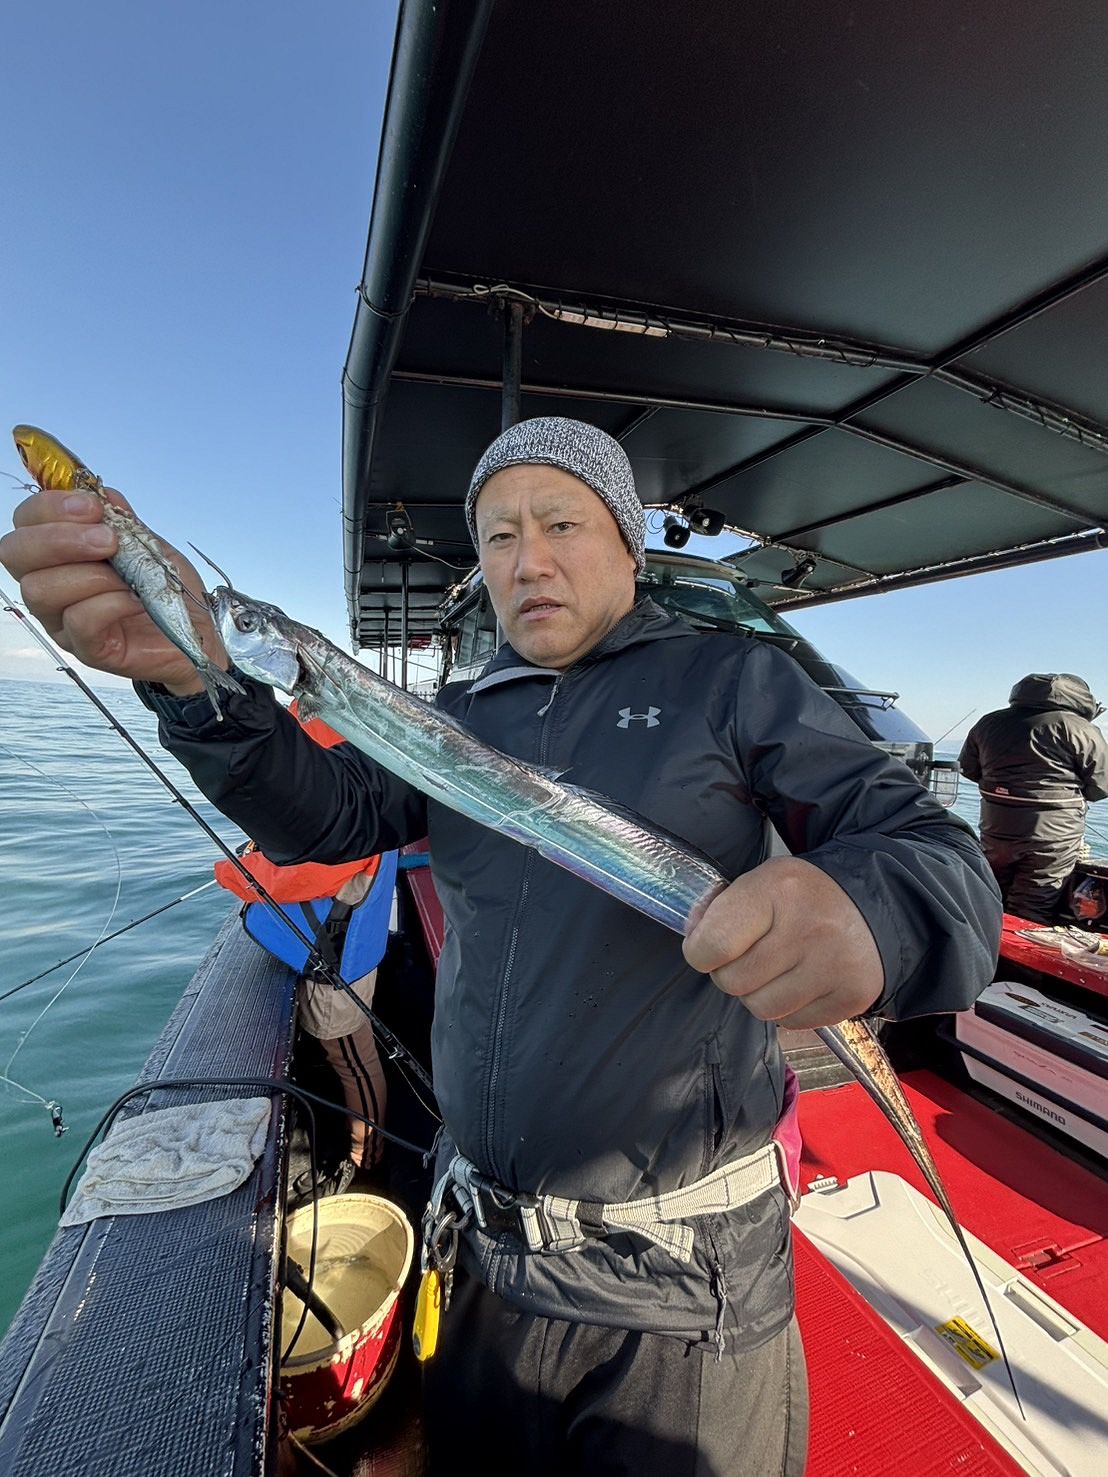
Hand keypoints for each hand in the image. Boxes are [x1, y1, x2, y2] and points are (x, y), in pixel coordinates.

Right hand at [0, 486, 227, 693]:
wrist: (201, 633)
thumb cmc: (169, 591)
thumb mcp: (149, 544)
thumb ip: (121, 520)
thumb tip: (98, 492)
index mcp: (60, 555)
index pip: (25, 522)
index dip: (49, 508)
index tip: (92, 507)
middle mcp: (52, 587)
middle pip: (15, 554)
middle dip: (60, 539)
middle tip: (107, 541)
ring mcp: (64, 621)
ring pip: (41, 590)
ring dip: (91, 575)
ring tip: (129, 577)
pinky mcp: (88, 648)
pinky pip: (79, 620)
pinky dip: (112, 603)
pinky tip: (136, 600)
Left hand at [682, 856, 883, 1028]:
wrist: (870, 906)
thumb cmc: (802, 897)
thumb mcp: (760, 882)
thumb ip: (721, 910)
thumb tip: (695, 944)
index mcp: (777, 890)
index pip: (714, 944)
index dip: (700, 952)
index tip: (707, 948)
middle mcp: (809, 928)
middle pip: (734, 983)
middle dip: (731, 973)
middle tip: (749, 956)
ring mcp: (834, 965)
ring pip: (762, 1009)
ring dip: (759, 994)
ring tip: (776, 968)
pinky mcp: (852, 996)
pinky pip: (793, 1022)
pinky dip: (789, 1008)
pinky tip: (802, 980)